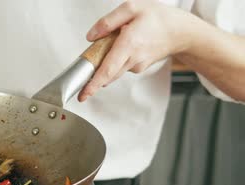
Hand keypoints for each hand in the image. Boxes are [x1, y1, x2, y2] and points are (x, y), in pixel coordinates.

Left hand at [78, 0, 198, 101]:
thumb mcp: (132, 8)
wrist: (181, 31)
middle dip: (94, 74)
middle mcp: (133, 59)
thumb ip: (108, 21)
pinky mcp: (139, 68)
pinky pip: (121, 66)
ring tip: (115, 43)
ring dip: (106, 62)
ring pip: (113, 70)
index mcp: (129, 44)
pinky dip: (117, 59)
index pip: (107, 70)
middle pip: (106, 74)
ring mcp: (137, 66)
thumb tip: (91, 36)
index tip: (84, 94)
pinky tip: (124, 47)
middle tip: (90, 63)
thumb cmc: (159, 18)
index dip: (93, 84)